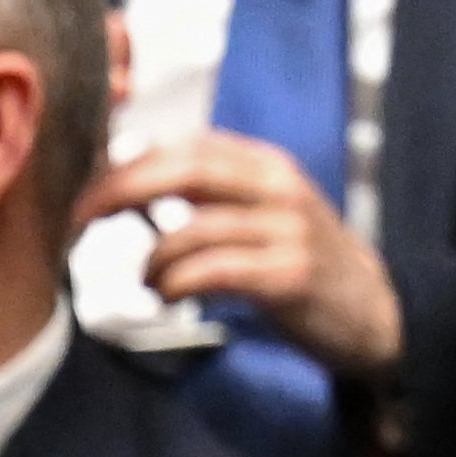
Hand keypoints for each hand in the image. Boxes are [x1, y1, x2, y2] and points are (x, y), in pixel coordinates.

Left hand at [77, 133, 400, 376]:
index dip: (125, 164)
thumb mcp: (258, 210)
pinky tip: (169, 298)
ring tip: (149, 281)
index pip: (183, 145)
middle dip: (120, 191)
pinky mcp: (290, 275)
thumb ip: (203, 192)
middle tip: (81, 220)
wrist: (373, 310)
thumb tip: (121, 181)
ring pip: (191, 229)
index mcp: (264, 165)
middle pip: (183, 170)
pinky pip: (212, 271)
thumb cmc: (297, 259)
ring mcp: (287, 230)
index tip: (85, 191)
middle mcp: (278, 187)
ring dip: (151, 260)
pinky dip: (175, 284)